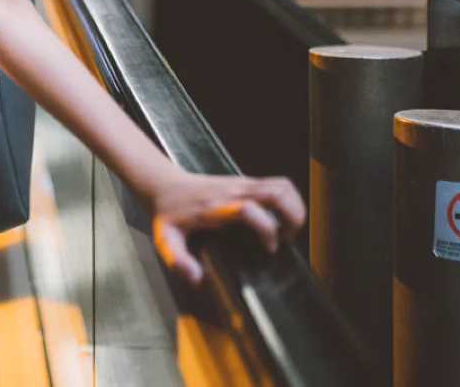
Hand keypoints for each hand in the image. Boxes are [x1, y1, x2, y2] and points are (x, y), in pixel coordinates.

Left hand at [146, 169, 304, 286]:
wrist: (165, 185)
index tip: (269, 249)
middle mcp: (232, 192)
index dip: (267, 230)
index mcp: (215, 207)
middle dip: (293, 217)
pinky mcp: (246, 181)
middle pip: (276, 192)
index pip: (250, 210)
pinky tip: (282, 219)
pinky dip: (289, 201)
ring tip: (289, 231)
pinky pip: (278, 184)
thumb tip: (197, 278)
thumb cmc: (168, 215)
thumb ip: (178, 261)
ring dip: (294, 208)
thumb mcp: (166, 241)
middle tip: (288, 239)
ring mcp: (241, 183)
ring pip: (282, 186)